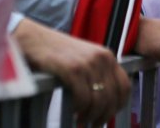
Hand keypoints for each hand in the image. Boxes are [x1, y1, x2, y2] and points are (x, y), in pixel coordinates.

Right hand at [14, 19, 129, 124]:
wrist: (34, 39)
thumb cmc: (58, 52)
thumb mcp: (85, 58)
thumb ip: (99, 74)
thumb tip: (107, 102)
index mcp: (107, 56)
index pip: (125, 87)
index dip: (119, 106)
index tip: (108, 115)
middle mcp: (102, 58)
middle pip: (113, 98)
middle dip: (103, 115)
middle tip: (93, 123)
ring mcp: (87, 63)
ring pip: (99, 101)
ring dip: (91, 116)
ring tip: (81, 120)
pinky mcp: (72, 69)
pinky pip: (83, 99)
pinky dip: (79, 109)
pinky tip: (72, 110)